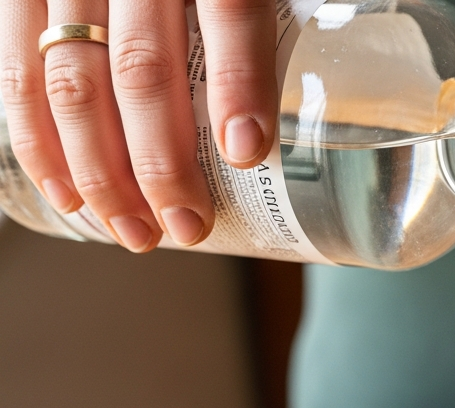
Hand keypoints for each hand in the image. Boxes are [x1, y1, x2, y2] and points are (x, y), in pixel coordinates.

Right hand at [1, 0, 279, 250]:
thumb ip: (275, 25)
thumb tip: (318, 112)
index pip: (232, 12)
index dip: (240, 83)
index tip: (248, 151)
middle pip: (144, 66)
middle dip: (162, 162)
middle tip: (189, 225)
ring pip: (75, 81)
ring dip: (102, 172)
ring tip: (137, 232)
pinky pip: (17, 67)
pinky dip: (39, 142)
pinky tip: (70, 197)